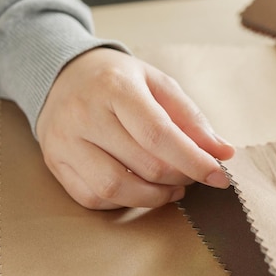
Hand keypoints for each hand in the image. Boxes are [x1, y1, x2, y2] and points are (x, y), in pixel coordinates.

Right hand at [36, 48, 234, 209]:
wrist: (63, 75)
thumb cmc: (118, 80)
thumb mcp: (158, 84)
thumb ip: (190, 118)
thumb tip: (222, 152)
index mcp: (115, 88)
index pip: (159, 134)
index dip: (193, 161)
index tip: (219, 176)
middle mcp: (84, 115)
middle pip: (143, 164)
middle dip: (179, 177)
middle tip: (193, 173)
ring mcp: (64, 141)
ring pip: (115, 189)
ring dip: (154, 197)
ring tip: (172, 187)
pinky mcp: (54, 162)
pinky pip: (92, 197)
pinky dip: (124, 201)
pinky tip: (139, 187)